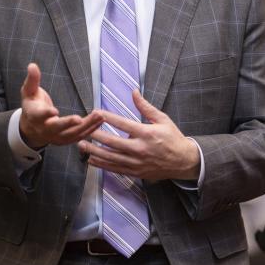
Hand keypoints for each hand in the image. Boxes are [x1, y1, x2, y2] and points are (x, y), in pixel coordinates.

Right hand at [19, 63, 102, 148]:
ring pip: (71, 134)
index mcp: (34, 116)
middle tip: (79, 119)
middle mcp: (45, 129)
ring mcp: (56, 137)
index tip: (53, 110)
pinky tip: (100, 121)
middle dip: (68, 123)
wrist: (31, 128)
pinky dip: (90, 130)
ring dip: (86, 125)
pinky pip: (79, 136)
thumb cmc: (32, 106)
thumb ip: (32, 79)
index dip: (46, 114)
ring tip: (99, 116)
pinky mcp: (66, 140)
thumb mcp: (28, 92)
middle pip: (56, 128)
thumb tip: (32, 65)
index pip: (39, 115)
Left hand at [78, 90, 199, 180]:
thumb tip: (134, 91)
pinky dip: (102, 165)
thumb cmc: (173, 138)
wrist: (183, 162)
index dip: (108, 117)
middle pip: (113, 142)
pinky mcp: (136, 172)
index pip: (123, 123)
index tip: (96, 112)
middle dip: (96, 136)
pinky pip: (116, 169)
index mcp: (147, 133)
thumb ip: (145, 107)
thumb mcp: (163, 119)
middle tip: (83, 130)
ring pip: (111, 157)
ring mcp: (137, 163)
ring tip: (81, 145)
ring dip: (95, 151)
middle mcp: (140, 149)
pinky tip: (91, 160)